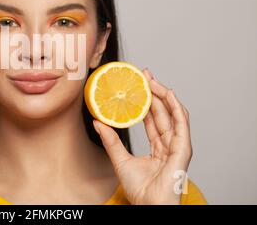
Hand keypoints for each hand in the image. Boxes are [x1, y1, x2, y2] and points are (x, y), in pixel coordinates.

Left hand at [93, 68, 191, 204]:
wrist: (149, 205)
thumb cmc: (140, 190)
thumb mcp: (119, 160)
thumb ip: (111, 140)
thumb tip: (97, 122)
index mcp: (158, 146)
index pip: (152, 118)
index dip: (146, 100)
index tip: (137, 84)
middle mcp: (169, 143)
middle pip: (163, 112)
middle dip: (154, 91)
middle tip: (144, 74)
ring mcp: (177, 145)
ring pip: (173, 113)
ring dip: (163, 94)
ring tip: (151, 79)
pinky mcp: (183, 149)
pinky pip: (182, 123)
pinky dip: (176, 107)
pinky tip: (168, 94)